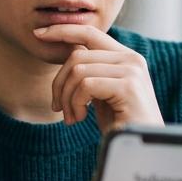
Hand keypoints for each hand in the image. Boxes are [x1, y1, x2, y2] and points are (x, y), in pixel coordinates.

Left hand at [33, 25, 163, 132]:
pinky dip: (75, 104)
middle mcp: (131, 58)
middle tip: (59, 109)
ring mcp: (132, 71)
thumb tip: (70, 49)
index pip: (89, 32)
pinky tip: (81, 118)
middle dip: (60, 83)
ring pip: (78, 71)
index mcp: (126, 57)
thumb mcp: (101, 92)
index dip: (62, 30)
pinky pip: (85, 85)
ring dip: (67, 98)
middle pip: (77, 56)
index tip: (39, 34)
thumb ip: (91, 70)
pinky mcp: (128, 86)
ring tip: (72, 117)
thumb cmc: (120, 124)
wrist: (143, 150)